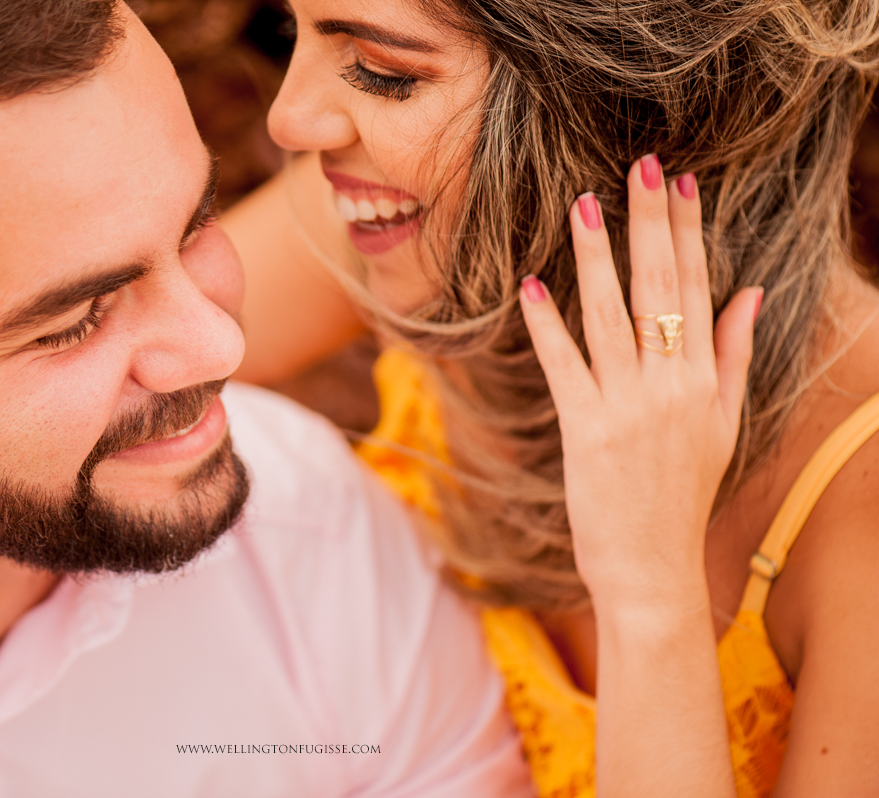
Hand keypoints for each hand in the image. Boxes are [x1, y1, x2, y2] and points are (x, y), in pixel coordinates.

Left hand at [519, 156, 761, 611]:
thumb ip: (733, 354)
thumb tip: (750, 290)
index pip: (698, 288)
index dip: (687, 233)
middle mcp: (671, 385)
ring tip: (582, 204)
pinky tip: (532, 286)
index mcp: (705, 378)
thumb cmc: (684, 492)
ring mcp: (628, 407)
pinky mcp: (586, 431)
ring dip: (595, 258)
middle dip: (647, 224)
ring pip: (610, 317)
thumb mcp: (724, 422)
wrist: (653, 566)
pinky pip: (564, 367)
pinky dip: (548, 326)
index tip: (678, 182)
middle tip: (637, 166)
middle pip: (659, 289)